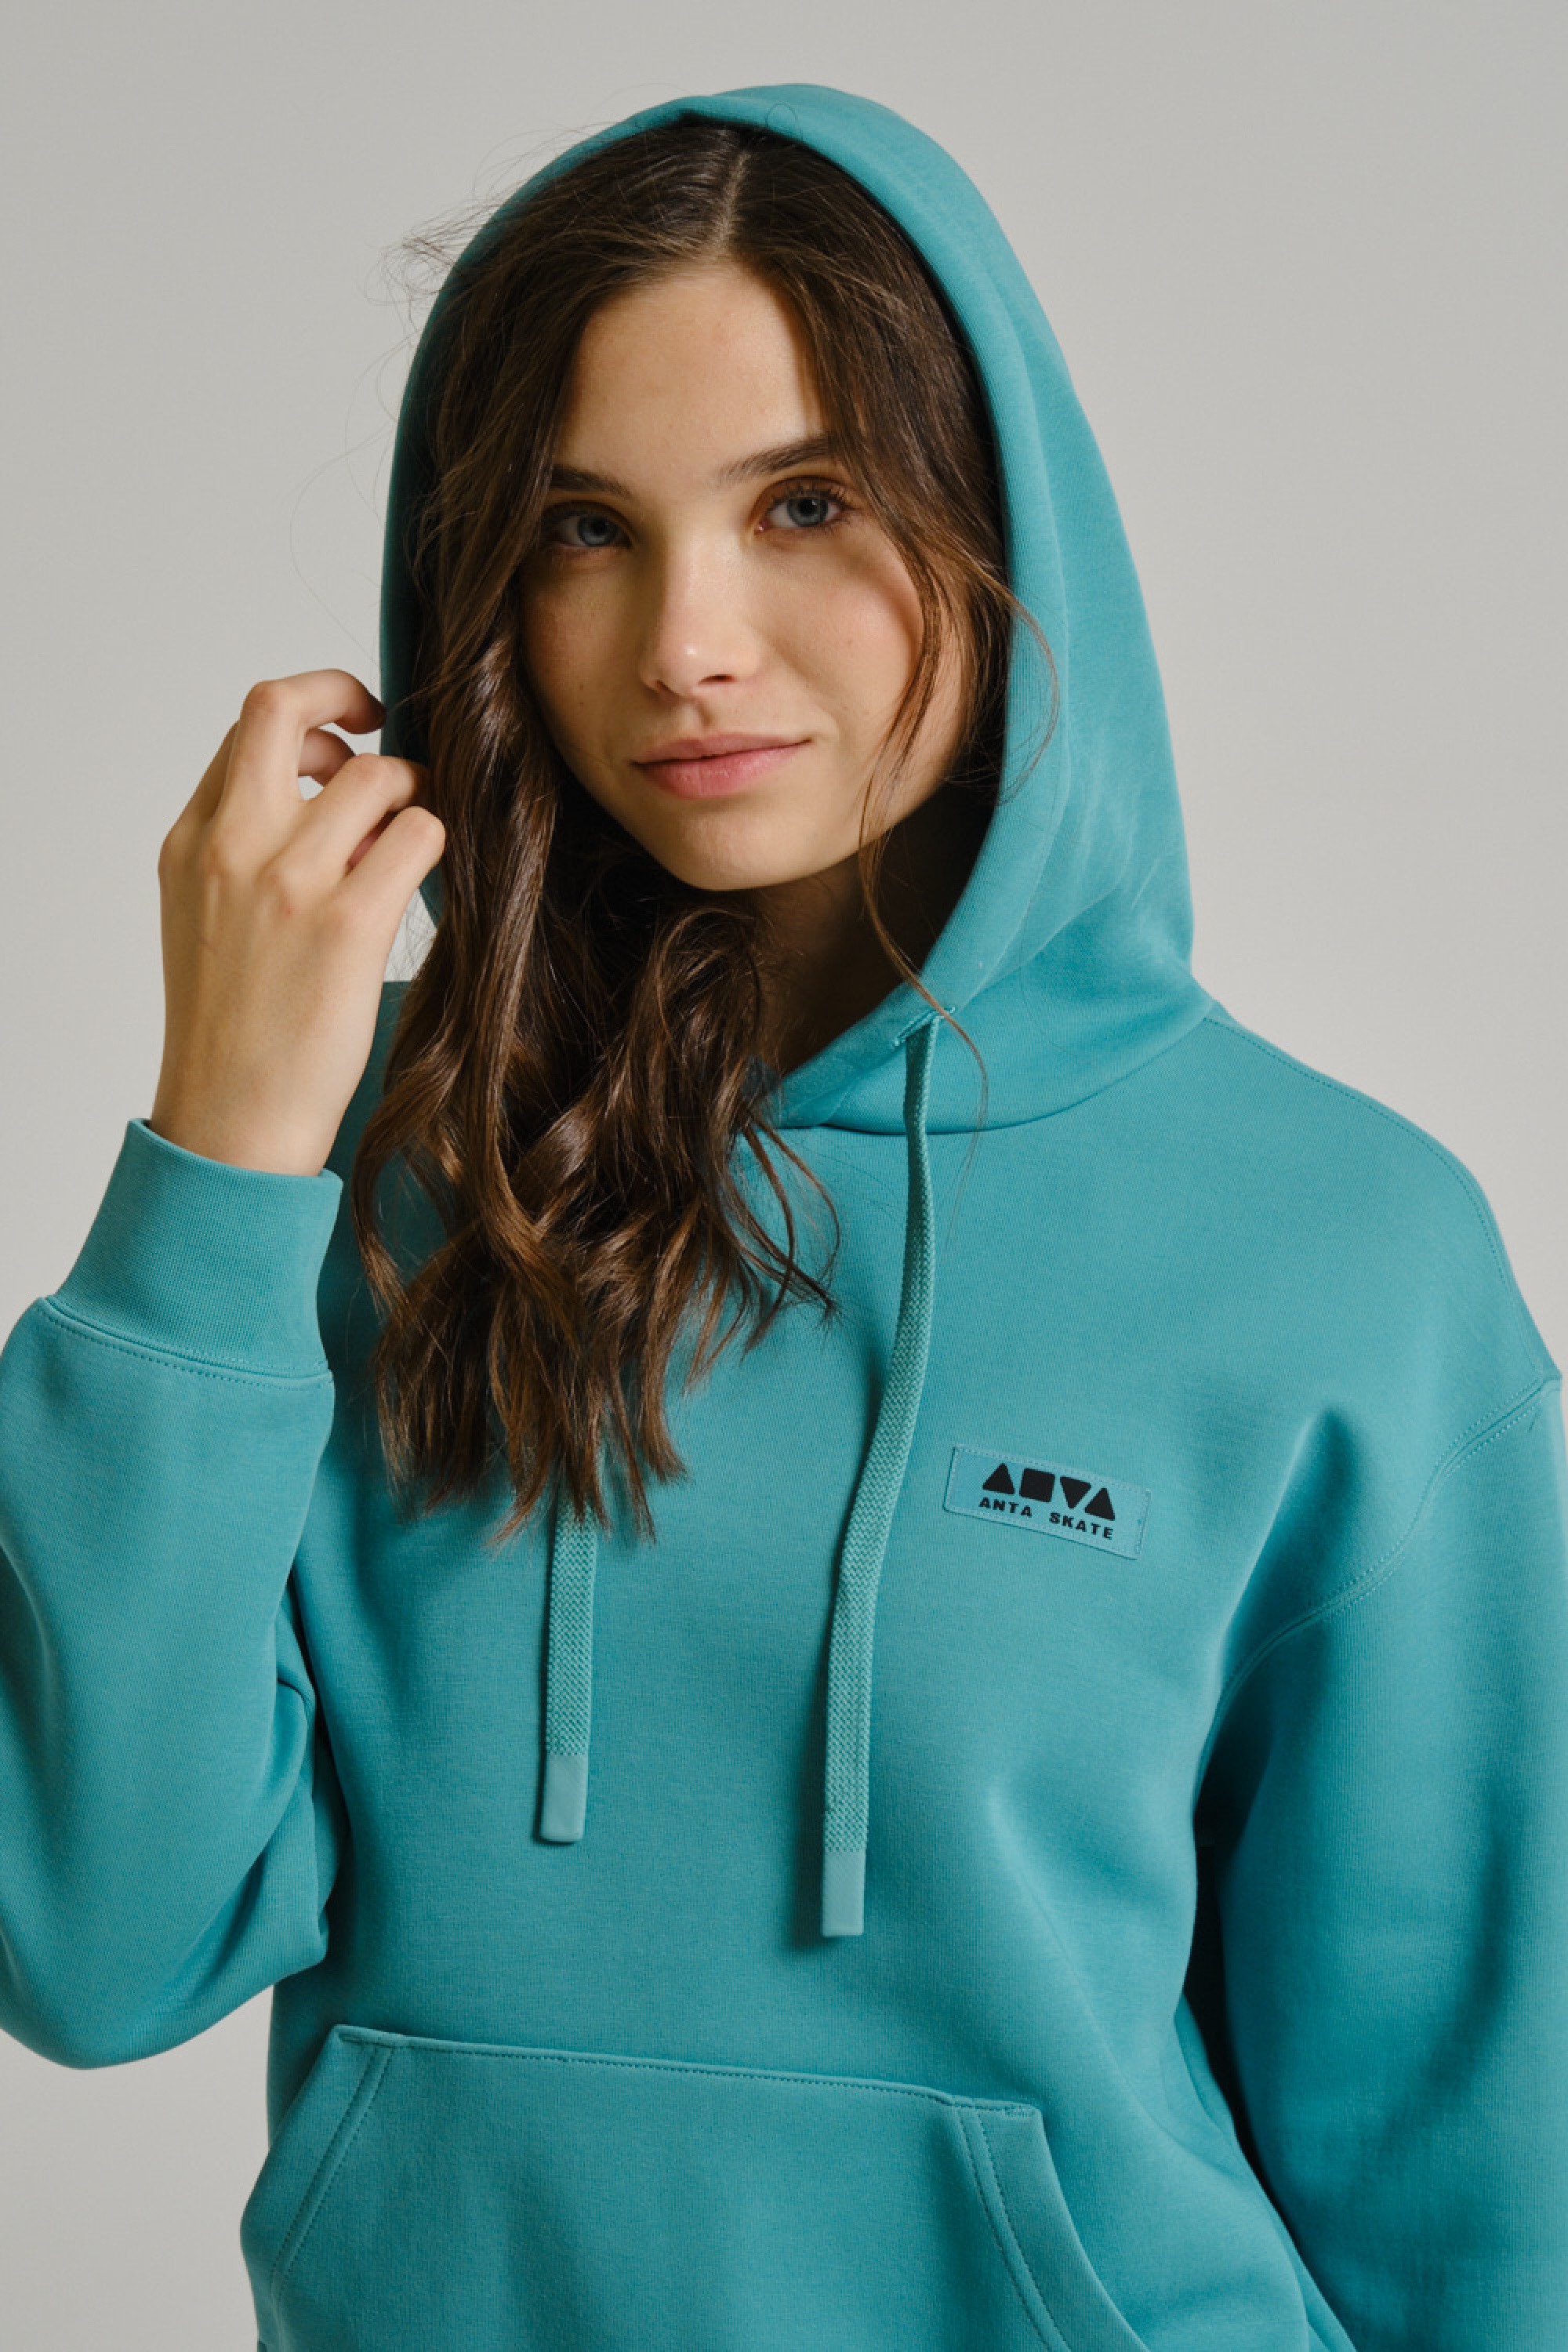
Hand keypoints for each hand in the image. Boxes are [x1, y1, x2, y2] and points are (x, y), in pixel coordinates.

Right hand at [148, 670, 444, 1176]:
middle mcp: (231, 847)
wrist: (232, 1119)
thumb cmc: (233, 1029)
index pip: (247, 730)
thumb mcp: (206, 917)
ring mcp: (288, 881)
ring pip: (376, 775)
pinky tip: (426, 879)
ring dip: (411, 792)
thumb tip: (319, 791)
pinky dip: (434, 843)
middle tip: (384, 724)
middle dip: (343, 691)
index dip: (307, 717)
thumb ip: (244, 848)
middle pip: (282, 708)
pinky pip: (418, 835)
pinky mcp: (347, 923)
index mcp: (191, 842)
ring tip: (412, 838)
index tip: (341, 733)